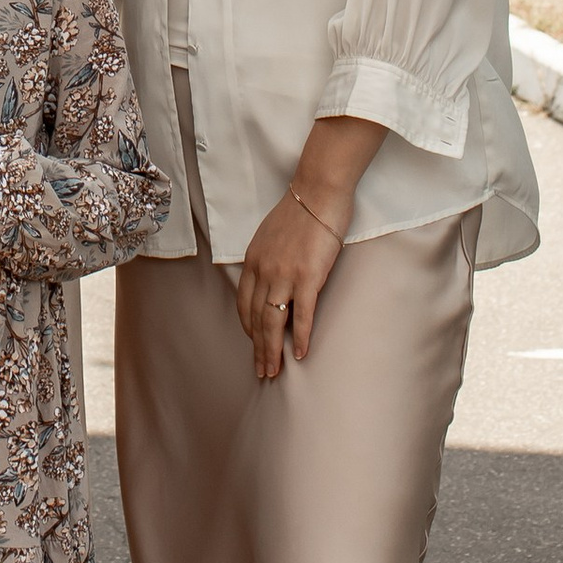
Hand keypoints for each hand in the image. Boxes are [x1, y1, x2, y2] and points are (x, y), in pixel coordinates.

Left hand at [235, 188, 347, 380]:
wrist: (318, 192)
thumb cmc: (299, 211)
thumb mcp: (269, 235)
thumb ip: (266, 259)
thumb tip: (269, 279)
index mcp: (253, 261)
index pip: (244, 304)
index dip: (248, 328)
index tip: (254, 344)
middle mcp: (264, 270)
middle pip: (257, 319)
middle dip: (258, 348)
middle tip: (262, 370)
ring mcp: (285, 275)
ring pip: (274, 322)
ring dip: (273, 351)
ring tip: (275, 371)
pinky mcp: (308, 277)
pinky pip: (302, 314)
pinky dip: (301, 337)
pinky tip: (301, 354)